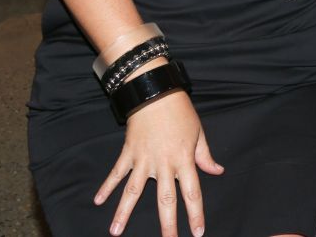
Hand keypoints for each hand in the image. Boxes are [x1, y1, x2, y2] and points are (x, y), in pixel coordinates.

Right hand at [93, 86, 223, 236]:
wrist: (156, 92)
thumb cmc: (181, 112)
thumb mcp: (198, 132)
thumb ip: (205, 156)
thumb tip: (217, 171)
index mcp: (183, 160)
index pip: (192, 192)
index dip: (195, 214)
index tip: (197, 233)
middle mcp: (163, 164)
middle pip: (165, 200)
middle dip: (167, 225)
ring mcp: (144, 160)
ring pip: (134, 192)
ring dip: (124, 213)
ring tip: (115, 233)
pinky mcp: (129, 153)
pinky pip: (117, 173)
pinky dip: (107, 186)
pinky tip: (98, 200)